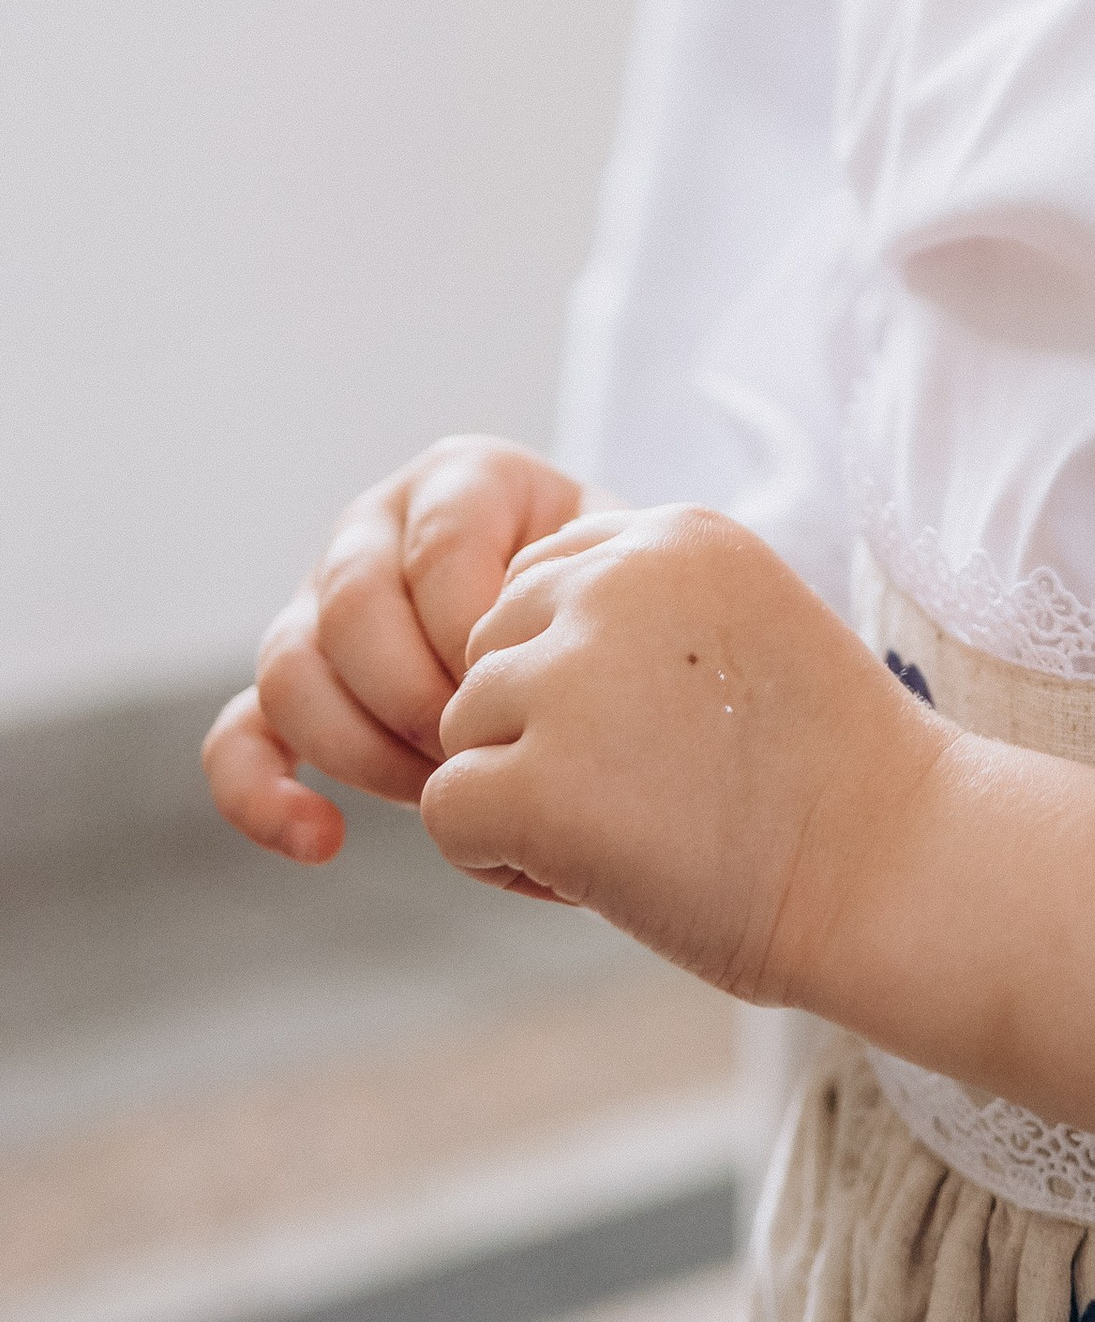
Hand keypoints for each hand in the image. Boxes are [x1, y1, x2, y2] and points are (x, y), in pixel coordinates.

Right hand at [201, 438, 588, 865]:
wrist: (613, 654)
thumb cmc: (625, 613)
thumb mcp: (628, 578)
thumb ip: (595, 590)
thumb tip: (545, 663)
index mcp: (464, 480)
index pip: (438, 548)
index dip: (476, 635)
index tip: (530, 691)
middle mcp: (379, 527)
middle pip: (350, 606)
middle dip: (418, 695)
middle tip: (483, 747)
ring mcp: (322, 604)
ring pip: (291, 669)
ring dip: (363, 747)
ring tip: (443, 787)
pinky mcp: (297, 687)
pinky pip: (240, 737)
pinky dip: (264, 796)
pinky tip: (324, 840)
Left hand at [429, 507, 1094, 1151]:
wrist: (897, 868)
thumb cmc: (831, 771)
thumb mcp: (747, 627)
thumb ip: (647, 610)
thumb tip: (526, 646)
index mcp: (674, 532)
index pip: (541, 580)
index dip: (577, 672)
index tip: (660, 729)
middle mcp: (614, 581)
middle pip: (488, 650)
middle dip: (537, 729)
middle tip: (643, 793)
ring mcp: (571, 679)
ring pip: (461, 730)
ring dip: (519, 793)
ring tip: (626, 836)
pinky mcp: (538, 783)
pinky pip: (448, 814)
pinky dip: (500, 862)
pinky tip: (590, 879)